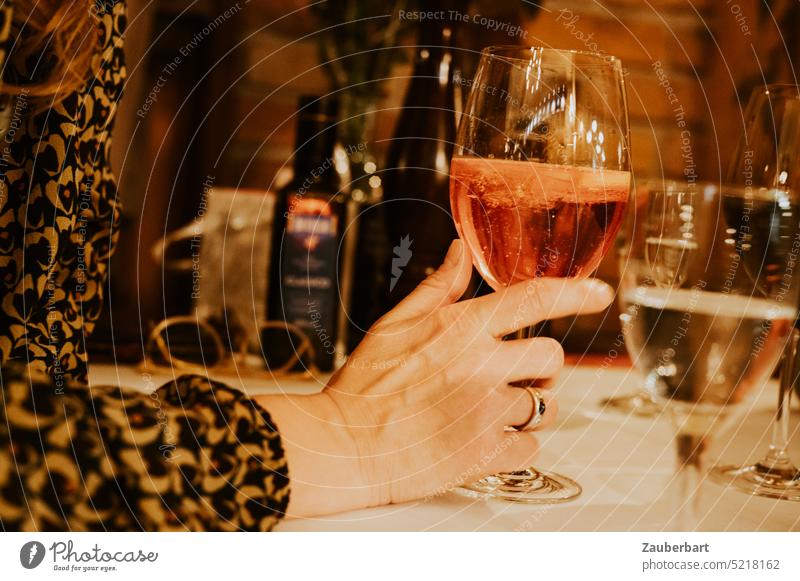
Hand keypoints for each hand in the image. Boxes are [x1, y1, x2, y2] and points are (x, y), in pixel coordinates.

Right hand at [260, 240, 614, 517]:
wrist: (344, 446)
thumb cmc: (365, 386)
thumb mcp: (395, 324)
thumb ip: (438, 288)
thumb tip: (460, 251)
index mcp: (460, 329)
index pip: (533, 298)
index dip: (574, 292)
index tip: (598, 293)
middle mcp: (480, 365)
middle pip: (553, 357)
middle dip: (541, 366)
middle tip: (517, 374)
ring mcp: (486, 412)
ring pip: (546, 405)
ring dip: (529, 408)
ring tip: (494, 411)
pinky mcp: (486, 454)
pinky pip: (532, 448)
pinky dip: (516, 446)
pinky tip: (487, 440)